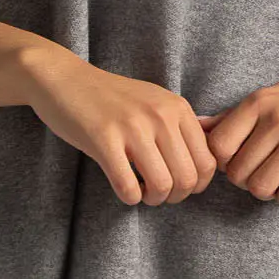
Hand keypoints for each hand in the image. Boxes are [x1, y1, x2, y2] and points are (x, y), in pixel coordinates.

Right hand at [20, 48, 217, 205]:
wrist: (64, 79)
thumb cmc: (111, 98)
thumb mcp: (155, 101)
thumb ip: (182, 125)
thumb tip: (214, 153)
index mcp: (177, 108)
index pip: (208, 162)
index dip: (196, 185)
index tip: (179, 186)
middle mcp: (160, 115)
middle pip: (188, 178)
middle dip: (175, 197)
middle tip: (158, 194)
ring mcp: (132, 126)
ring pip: (162, 186)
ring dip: (153, 199)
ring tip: (142, 193)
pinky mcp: (103, 139)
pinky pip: (128, 186)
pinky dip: (129, 197)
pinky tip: (124, 189)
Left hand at [196, 69, 278, 206]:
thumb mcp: (274, 96)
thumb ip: (235, 116)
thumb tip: (195, 127)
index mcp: (260, 101)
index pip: (218, 148)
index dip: (225, 163)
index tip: (242, 161)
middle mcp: (278, 119)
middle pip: (237, 174)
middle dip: (247, 180)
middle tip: (266, 171)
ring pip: (260, 188)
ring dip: (268, 191)